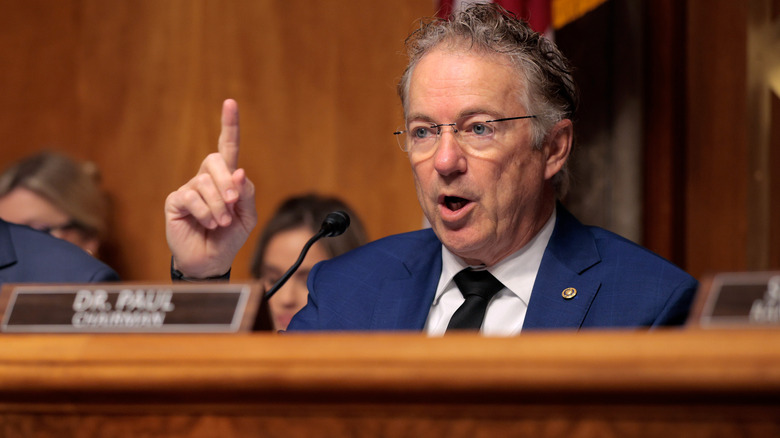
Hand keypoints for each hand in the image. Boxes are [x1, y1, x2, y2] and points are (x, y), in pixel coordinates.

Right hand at [165, 99, 256, 277]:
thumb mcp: (247, 217)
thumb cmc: (230, 237)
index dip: (229, 125)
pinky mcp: (175, 201)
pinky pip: (191, 197)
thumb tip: (239, 171)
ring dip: (218, 204)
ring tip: (220, 222)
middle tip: (232, 204)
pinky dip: (205, 212)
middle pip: (215, 160)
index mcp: (227, 178)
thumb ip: (245, 194)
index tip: (230, 103)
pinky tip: (207, 223)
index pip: (227, 146)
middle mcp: (207, 178)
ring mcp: (189, 188)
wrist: (212, 260)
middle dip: (227, 182)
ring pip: (204, 182)